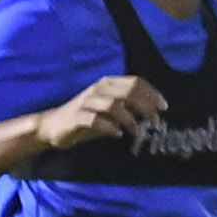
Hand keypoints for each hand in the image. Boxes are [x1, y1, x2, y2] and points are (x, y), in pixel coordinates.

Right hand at [37, 75, 164, 151]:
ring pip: (113, 105)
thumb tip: (154, 113)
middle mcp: (97, 90)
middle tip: (155, 121)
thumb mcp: (111, 111)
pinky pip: (95, 120)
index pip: (135, 81)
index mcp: (108, 84)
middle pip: (128, 92)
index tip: (163, 108)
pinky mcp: (76, 117)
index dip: (152, 93)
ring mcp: (86, 103)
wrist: (52, 126)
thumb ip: (129, 108)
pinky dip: (109, 127)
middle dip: (145, 106)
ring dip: (129, 118)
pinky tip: (117, 134)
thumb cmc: (86, 118)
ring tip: (137, 130)